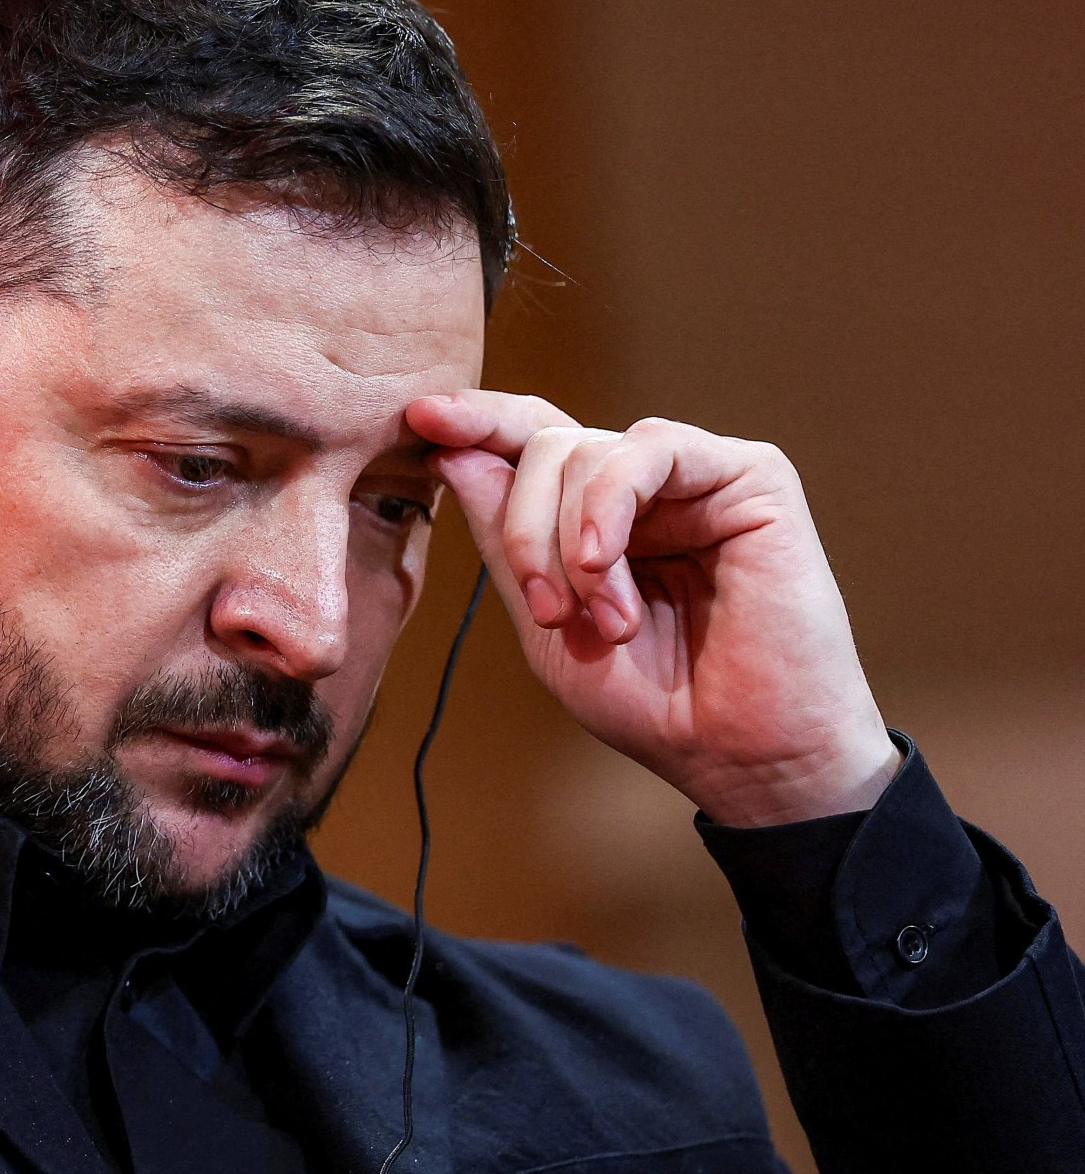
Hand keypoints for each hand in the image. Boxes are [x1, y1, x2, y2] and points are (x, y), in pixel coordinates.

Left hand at [407, 392, 899, 826]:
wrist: (741, 755)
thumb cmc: (653, 702)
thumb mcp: (546, 624)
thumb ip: (505, 540)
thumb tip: (453, 452)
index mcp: (596, 516)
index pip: (531, 442)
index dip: (478, 422)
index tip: (420, 417)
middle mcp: (645, 487)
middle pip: (546, 445)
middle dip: (523, 527)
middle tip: (549, 612)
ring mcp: (698, 477)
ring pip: (587, 447)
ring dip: (568, 540)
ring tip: (603, 620)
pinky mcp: (752, 476)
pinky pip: (652, 447)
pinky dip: (609, 504)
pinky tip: (604, 564)